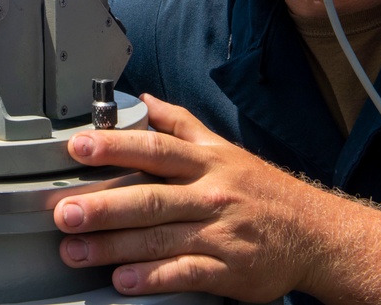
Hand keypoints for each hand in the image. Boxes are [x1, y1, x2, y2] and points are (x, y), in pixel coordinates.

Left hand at [54, 94, 327, 301]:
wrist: (315, 234)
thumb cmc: (263, 190)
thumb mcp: (224, 148)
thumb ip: (181, 124)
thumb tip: (144, 100)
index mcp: (206, 162)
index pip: (155, 149)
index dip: (116, 147)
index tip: (80, 146)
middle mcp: (211, 195)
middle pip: (150, 198)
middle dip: (104, 205)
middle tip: (65, 211)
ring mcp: (220, 234)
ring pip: (160, 239)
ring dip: (113, 246)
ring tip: (76, 250)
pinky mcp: (230, 270)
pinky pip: (185, 273)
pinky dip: (153, 278)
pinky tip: (124, 281)